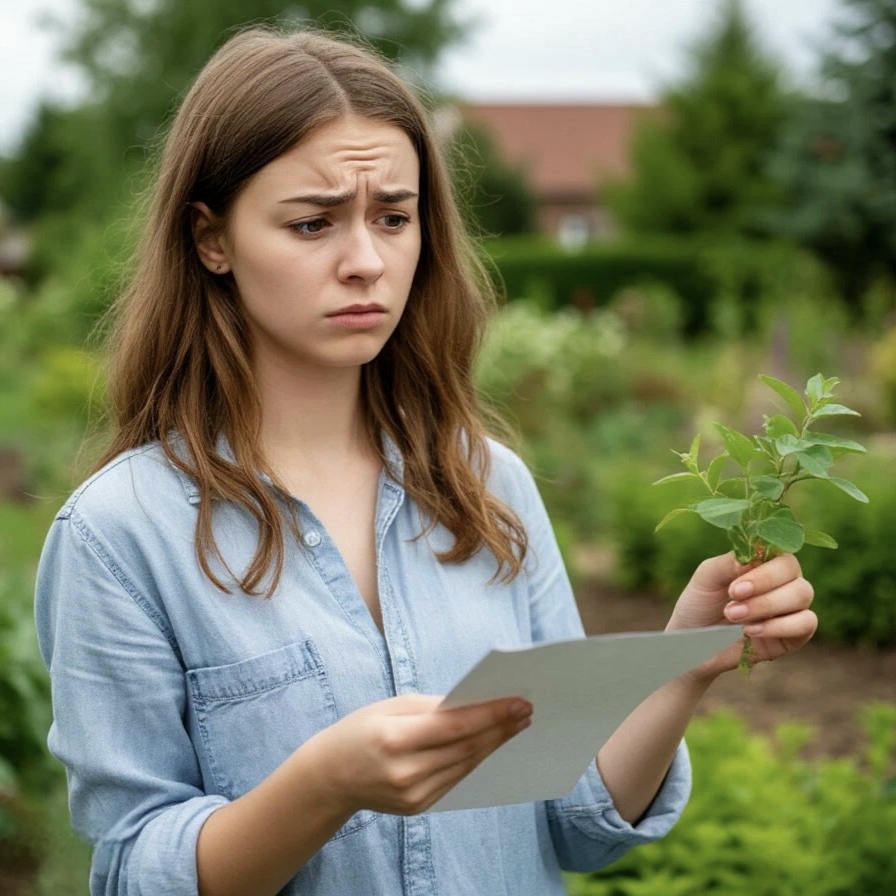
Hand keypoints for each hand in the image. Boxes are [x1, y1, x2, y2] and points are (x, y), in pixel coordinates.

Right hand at [306, 694, 531, 815]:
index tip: (519, 702)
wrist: (330, 776)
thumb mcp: (391, 706)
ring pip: (466, 765)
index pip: (455, 727)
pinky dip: (475, 759)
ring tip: (516, 725)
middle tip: (526, 710)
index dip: (491, 715)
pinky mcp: (419, 806)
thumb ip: (432, 707)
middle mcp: (405, 772)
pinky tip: (490, 744)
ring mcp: (413, 795)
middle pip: (466, 748)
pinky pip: (455, 778)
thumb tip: (474, 704)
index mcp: (394, 739)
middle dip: (500, 728)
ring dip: (494, 744)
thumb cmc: (361, 730)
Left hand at [666, 552, 816, 678]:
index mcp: (764, 561)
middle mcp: (784, 581)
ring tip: (734, 616)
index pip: (780, 553)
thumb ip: (727, 564)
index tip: (735, 587)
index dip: (763, 570)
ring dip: (767, 606)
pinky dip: (780, 626)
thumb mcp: (706, 579)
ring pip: (802, 595)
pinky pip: (807, 623)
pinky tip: (751, 631)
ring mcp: (792, 607)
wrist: (694, 643)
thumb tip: (749, 557)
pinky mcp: (795, 634)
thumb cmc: (701, 604)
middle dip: (763, 589)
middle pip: (794, 572)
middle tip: (732, 602)